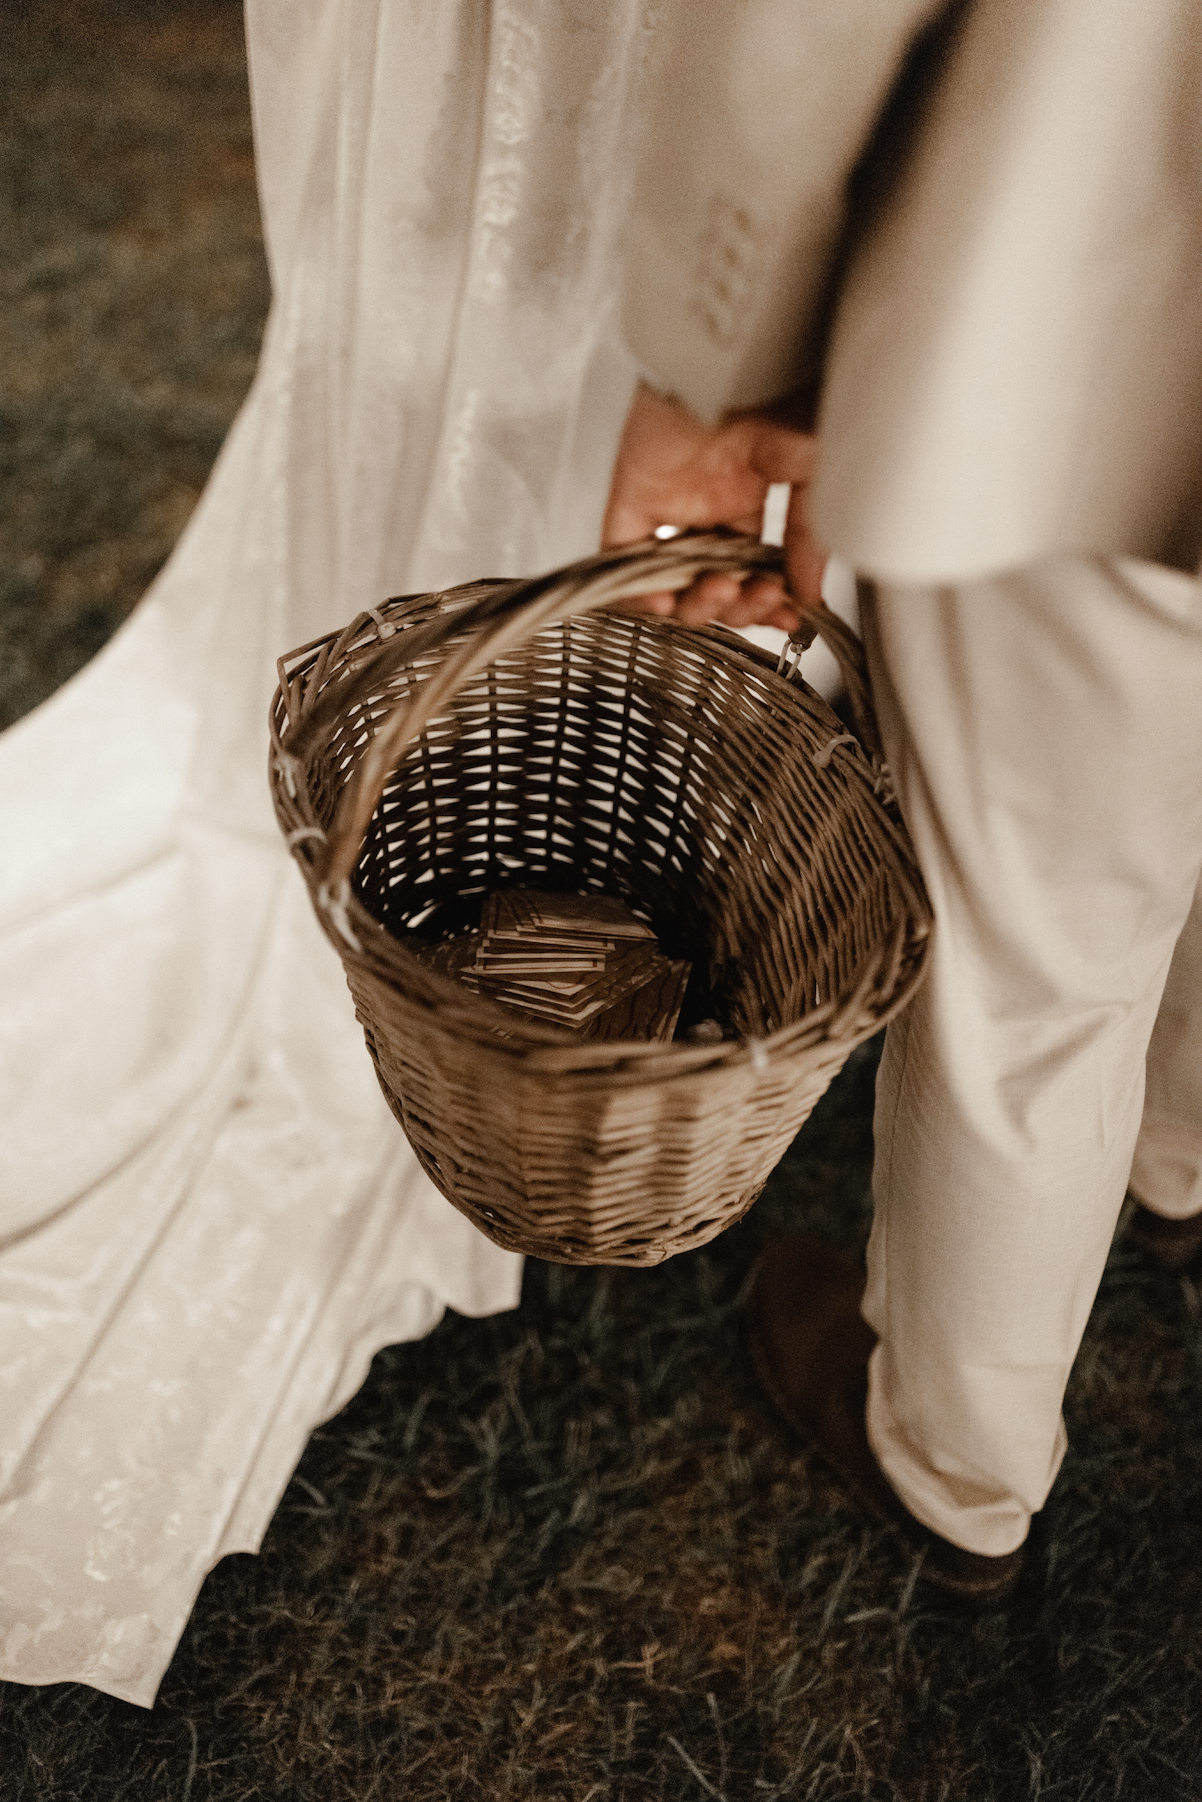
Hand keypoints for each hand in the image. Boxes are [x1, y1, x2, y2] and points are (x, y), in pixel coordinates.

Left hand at [601, 382, 826, 629]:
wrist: (748, 361)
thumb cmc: (789, 394)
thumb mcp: (817, 477)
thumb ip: (810, 540)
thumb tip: (810, 595)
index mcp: (752, 492)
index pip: (755, 566)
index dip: (769, 601)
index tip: (790, 619)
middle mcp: (708, 500)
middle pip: (714, 580)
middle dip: (739, 606)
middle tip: (758, 602)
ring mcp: (669, 499)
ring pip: (672, 578)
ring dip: (699, 604)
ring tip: (723, 593)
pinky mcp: (632, 492)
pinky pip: (621, 555)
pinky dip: (638, 590)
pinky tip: (667, 603)